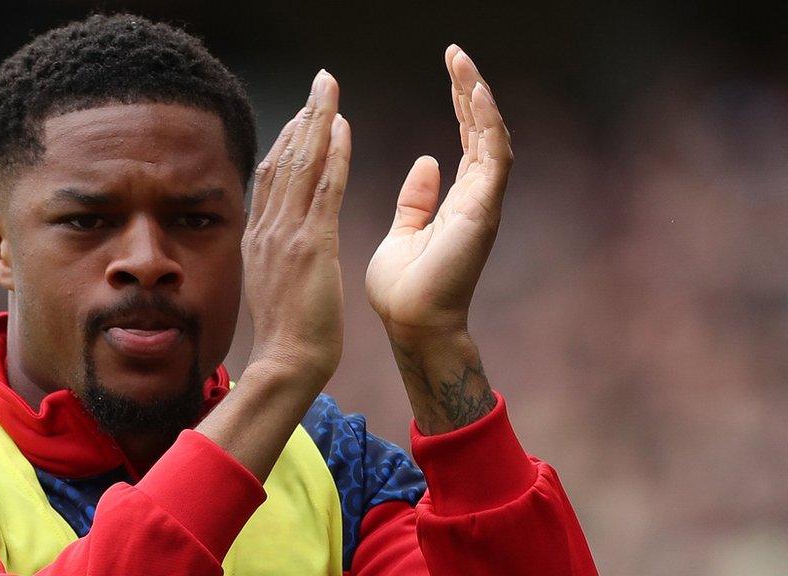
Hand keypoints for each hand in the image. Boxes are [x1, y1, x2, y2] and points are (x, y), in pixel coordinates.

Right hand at [195, 71, 349, 481]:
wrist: (287, 362)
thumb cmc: (288, 332)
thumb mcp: (273, 283)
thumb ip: (276, 253)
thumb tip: (282, 237)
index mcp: (258, 236)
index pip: (271, 175)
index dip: (288, 138)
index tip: (305, 112)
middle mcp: (267, 228)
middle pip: (283, 158)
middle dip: (304, 116)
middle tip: (321, 82)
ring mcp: (286, 235)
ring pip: (301, 165)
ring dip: (318, 122)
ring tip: (330, 90)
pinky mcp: (311, 246)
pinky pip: (323, 190)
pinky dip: (334, 155)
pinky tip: (344, 129)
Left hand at [366, 46, 511, 340]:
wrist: (410, 324)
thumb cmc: (403, 288)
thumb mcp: (404, 231)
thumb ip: (418, 197)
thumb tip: (428, 161)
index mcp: (457, 200)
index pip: (467, 140)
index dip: (462, 104)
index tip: (451, 68)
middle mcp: (476, 197)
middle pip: (482, 131)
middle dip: (471, 90)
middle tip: (457, 54)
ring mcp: (483, 203)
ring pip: (492, 137)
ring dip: (478, 98)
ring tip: (462, 62)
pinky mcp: (483, 210)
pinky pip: (493, 156)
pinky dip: (485, 122)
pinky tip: (473, 92)